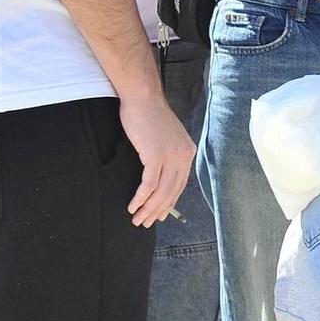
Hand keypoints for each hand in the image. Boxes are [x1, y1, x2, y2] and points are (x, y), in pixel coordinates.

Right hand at [120, 90, 192, 227]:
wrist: (142, 97)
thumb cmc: (148, 116)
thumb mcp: (164, 137)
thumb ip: (166, 154)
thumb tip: (159, 173)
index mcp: (187, 152)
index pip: (180, 185)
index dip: (169, 202)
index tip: (159, 215)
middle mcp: (183, 155)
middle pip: (172, 192)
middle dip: (158, 211)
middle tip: (145, 223)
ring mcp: (171, 156)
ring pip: (161, 192)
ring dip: (148, 209)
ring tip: (137, 219)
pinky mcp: (156, 155)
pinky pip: (149, 185)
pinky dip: (140, 198)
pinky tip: (132, 206)